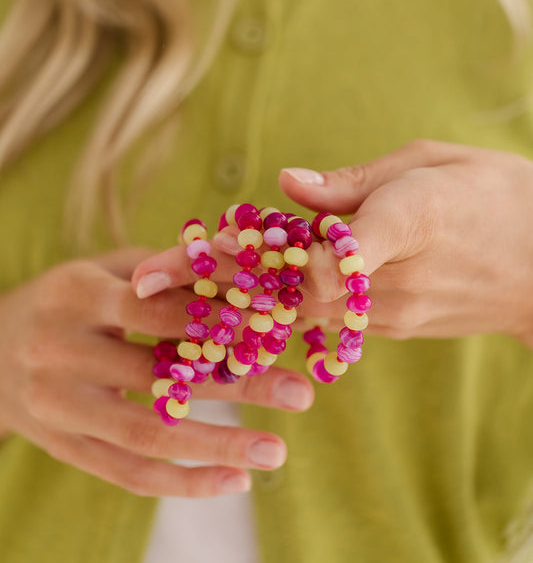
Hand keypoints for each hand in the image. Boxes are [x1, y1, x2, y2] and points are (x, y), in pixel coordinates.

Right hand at [0, 249, 312, 497]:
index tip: (277, 326)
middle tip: (299, 393)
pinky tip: (233, 481)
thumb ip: (167, 270)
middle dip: (237, 384)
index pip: (157, 309)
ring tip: (276, 453)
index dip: (219, 318)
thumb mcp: (107, 269)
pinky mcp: (63, 447)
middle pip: (161, 374)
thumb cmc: (70, 298)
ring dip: (218, 447)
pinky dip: (183, 483)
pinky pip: (127, 474)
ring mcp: (58, 407)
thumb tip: (243, 264)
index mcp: (77, 295)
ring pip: (146, 435)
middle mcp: (61, 351)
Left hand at [279, 139, 532, 346]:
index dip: (290, 247)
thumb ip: (353, 179)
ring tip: (283, 250)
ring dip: (286, 283)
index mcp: (413, 220)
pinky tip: (319, 268)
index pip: (335, 258)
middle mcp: (404, 280)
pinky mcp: (401, 330)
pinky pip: (337, 319)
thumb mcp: (428, 162)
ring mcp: (403, 314)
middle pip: (306, 289)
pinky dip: (314, 296)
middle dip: (270, 266)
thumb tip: (287, 182)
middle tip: (252, 238)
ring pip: (314, 311)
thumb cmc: (490, 193)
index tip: (265, 224)